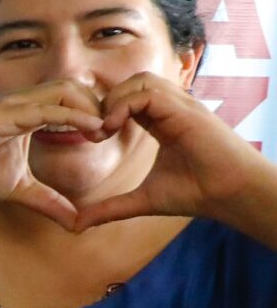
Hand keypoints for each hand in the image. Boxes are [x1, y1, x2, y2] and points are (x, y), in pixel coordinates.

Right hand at [0, 80, 105, 226]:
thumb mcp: (20, 189)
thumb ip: (49, 201)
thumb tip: (75, 222)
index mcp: (26, 113)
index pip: (70, 99)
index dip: (93, 112)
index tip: (106, 136)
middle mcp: (21, 102)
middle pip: (73, 87)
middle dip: (97, 105)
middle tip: (109, 131)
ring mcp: (11, 104)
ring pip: (64, 90)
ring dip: (89, 107)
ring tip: (101, 130)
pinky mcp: (3, 114)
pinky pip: (46, 109)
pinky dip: (72, 115)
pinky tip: (89, 129)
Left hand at [74, 71, 276, 229]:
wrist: (230, 194)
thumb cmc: (196, 193)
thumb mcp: (142, 200)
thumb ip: (110, 208)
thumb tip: (76, 226)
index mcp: (164, 122)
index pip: (130, 99)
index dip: (106, 112)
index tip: (93, 138)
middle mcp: (173, 108)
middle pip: (133, 82)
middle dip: (106, 101)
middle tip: (94, 132)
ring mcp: (181, 106)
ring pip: (140, 81)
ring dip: (113, 101)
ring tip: (103, 131)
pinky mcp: (186, 110)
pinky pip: (148, 93)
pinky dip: (124, 105)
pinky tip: (113, 129)